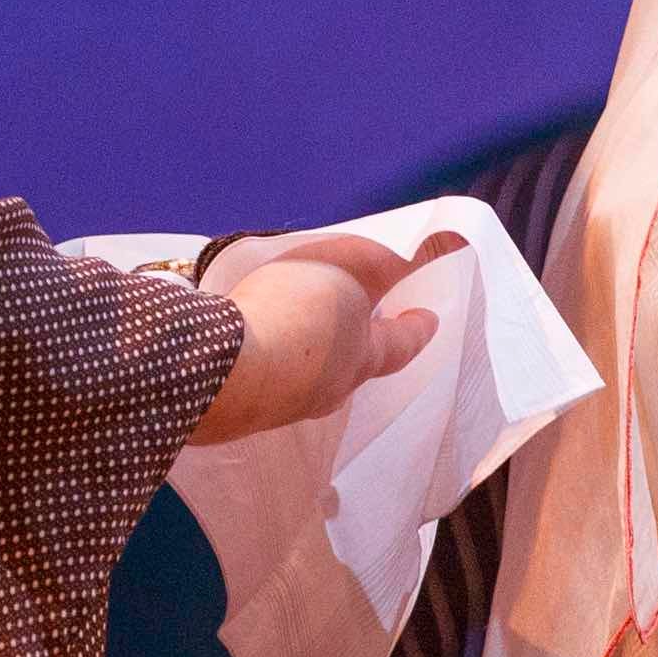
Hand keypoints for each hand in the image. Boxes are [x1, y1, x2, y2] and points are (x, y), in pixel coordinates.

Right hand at [193, 227, 462, 445]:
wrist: (218, 371)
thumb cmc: (297, 316)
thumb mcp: (355, 268)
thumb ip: (394, 258)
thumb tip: (439, 246)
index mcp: (360, 362)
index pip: (400, 345)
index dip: (416, 328)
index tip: (429, 319)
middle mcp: (323, 393)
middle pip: (351, 368)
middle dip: (356, 346)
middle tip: (357, 324)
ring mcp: (277, 408)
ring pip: (305, 379)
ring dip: (307, 356)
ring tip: (297, 332)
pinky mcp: (235, 410)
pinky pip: (262, 383)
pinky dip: (265, 363)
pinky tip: (250, 351)